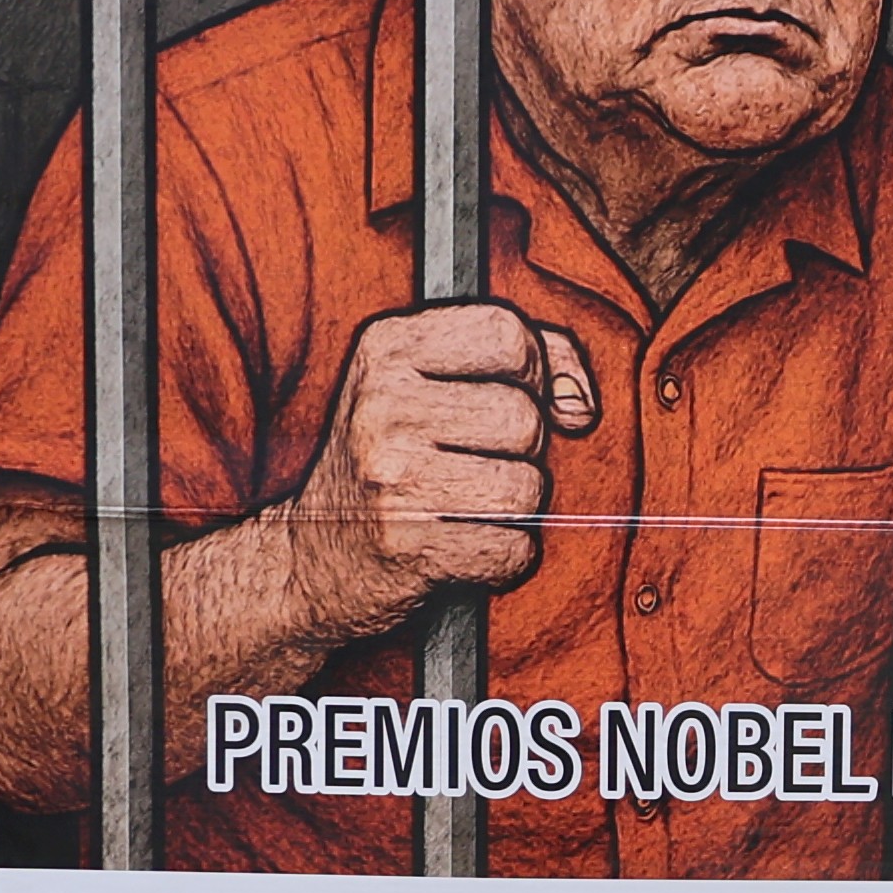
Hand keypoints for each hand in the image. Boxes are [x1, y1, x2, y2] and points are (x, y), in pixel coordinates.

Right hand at [264, 302, 594, 652]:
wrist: (311, 557)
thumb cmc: (391, 464)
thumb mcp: (431, 383)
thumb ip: (527, 359)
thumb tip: (580, 405)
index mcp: (385, 347)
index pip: (507, 334)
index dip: (532, 372)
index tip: (511, 397)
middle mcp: (381, 404)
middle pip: (524, 418)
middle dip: (523, 452)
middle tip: (477, 466)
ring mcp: (389, 474)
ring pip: (527, 488)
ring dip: (517, 510)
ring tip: (471, 508)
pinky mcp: (405, 543)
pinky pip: (513, 550)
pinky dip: (505, 558)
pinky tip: (466, 547)